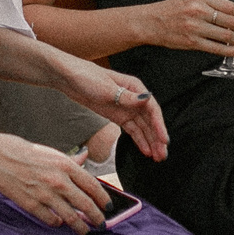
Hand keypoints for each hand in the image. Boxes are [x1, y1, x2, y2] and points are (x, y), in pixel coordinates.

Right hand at [0, 131, 110, 234]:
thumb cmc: (25, 153)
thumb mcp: (52, 153)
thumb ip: (71, 160)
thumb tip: (85, 158)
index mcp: (66, 166)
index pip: (93, 186)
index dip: (103, 199)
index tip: (108, 207)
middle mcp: (58, 181)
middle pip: (85, 205)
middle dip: (97, 217)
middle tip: (101, 223)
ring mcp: (45, 194)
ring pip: (70, 217)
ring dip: (80, 227)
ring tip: (85, 231)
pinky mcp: (32, 205)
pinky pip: (51, 219)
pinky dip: (57, 222)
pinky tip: (59, 222)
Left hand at [54, 59, 169, 162]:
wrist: (69, 78)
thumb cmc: (86, 76)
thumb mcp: (106, 87)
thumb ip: (126, 96)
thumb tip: (146, 99)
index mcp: (134, 87)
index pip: (152, 109)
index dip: (159, 125)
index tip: (164, 140)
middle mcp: (134, 98)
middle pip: (150, 121)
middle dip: (157, 138)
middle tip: (162, 155)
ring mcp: (126, 108)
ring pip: (143, 127)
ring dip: (150, 141)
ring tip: (157, 157)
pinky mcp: (117, 116)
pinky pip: (132, 130)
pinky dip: (139, 140)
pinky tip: (145, 150)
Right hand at [140, 0, 233, 56]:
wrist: (152, 22)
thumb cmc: (174, 10)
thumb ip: (212, 2)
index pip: (230, 6)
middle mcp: (199, 10)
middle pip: (231, 20)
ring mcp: (195, 27)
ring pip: (226, 35)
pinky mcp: (192, 42)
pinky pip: (216, 48)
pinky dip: (230, 51)